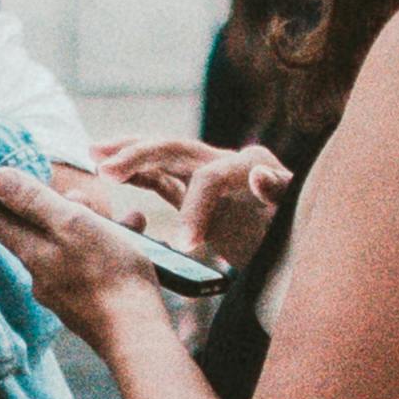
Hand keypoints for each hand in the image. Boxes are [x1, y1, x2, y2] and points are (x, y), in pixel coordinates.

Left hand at [0, 162, 161, 344]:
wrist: (138, 334)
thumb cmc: (108, 275)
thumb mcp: (71, 224)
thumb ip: (34, 201)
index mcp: (33, 254)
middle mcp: (43, 276)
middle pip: (39, 232)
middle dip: (58, 207)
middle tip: (82, 196)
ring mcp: (67, 293)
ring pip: (72, 247)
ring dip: (95, 226)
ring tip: (123, 219)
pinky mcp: (91, 304)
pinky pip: (94, 267)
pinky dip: (112, 248)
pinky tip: (136, 241)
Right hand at [86, 138, 289, 265]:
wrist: (304, 249)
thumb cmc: (300, 235)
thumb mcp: (296, 220)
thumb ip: (280, 193)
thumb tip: (257, 174)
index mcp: (248, 166)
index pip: (208, 177)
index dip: (194, 210)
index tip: (184, 247)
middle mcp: (226, 163)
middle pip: (175, 149)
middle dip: (138, 157)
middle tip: (105, 172)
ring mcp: (208, 175)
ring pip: (161, 156)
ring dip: (128, 154)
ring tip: (94, 154)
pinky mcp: (197, 193)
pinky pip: (161, 178)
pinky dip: (136, 174)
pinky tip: (109, 174)